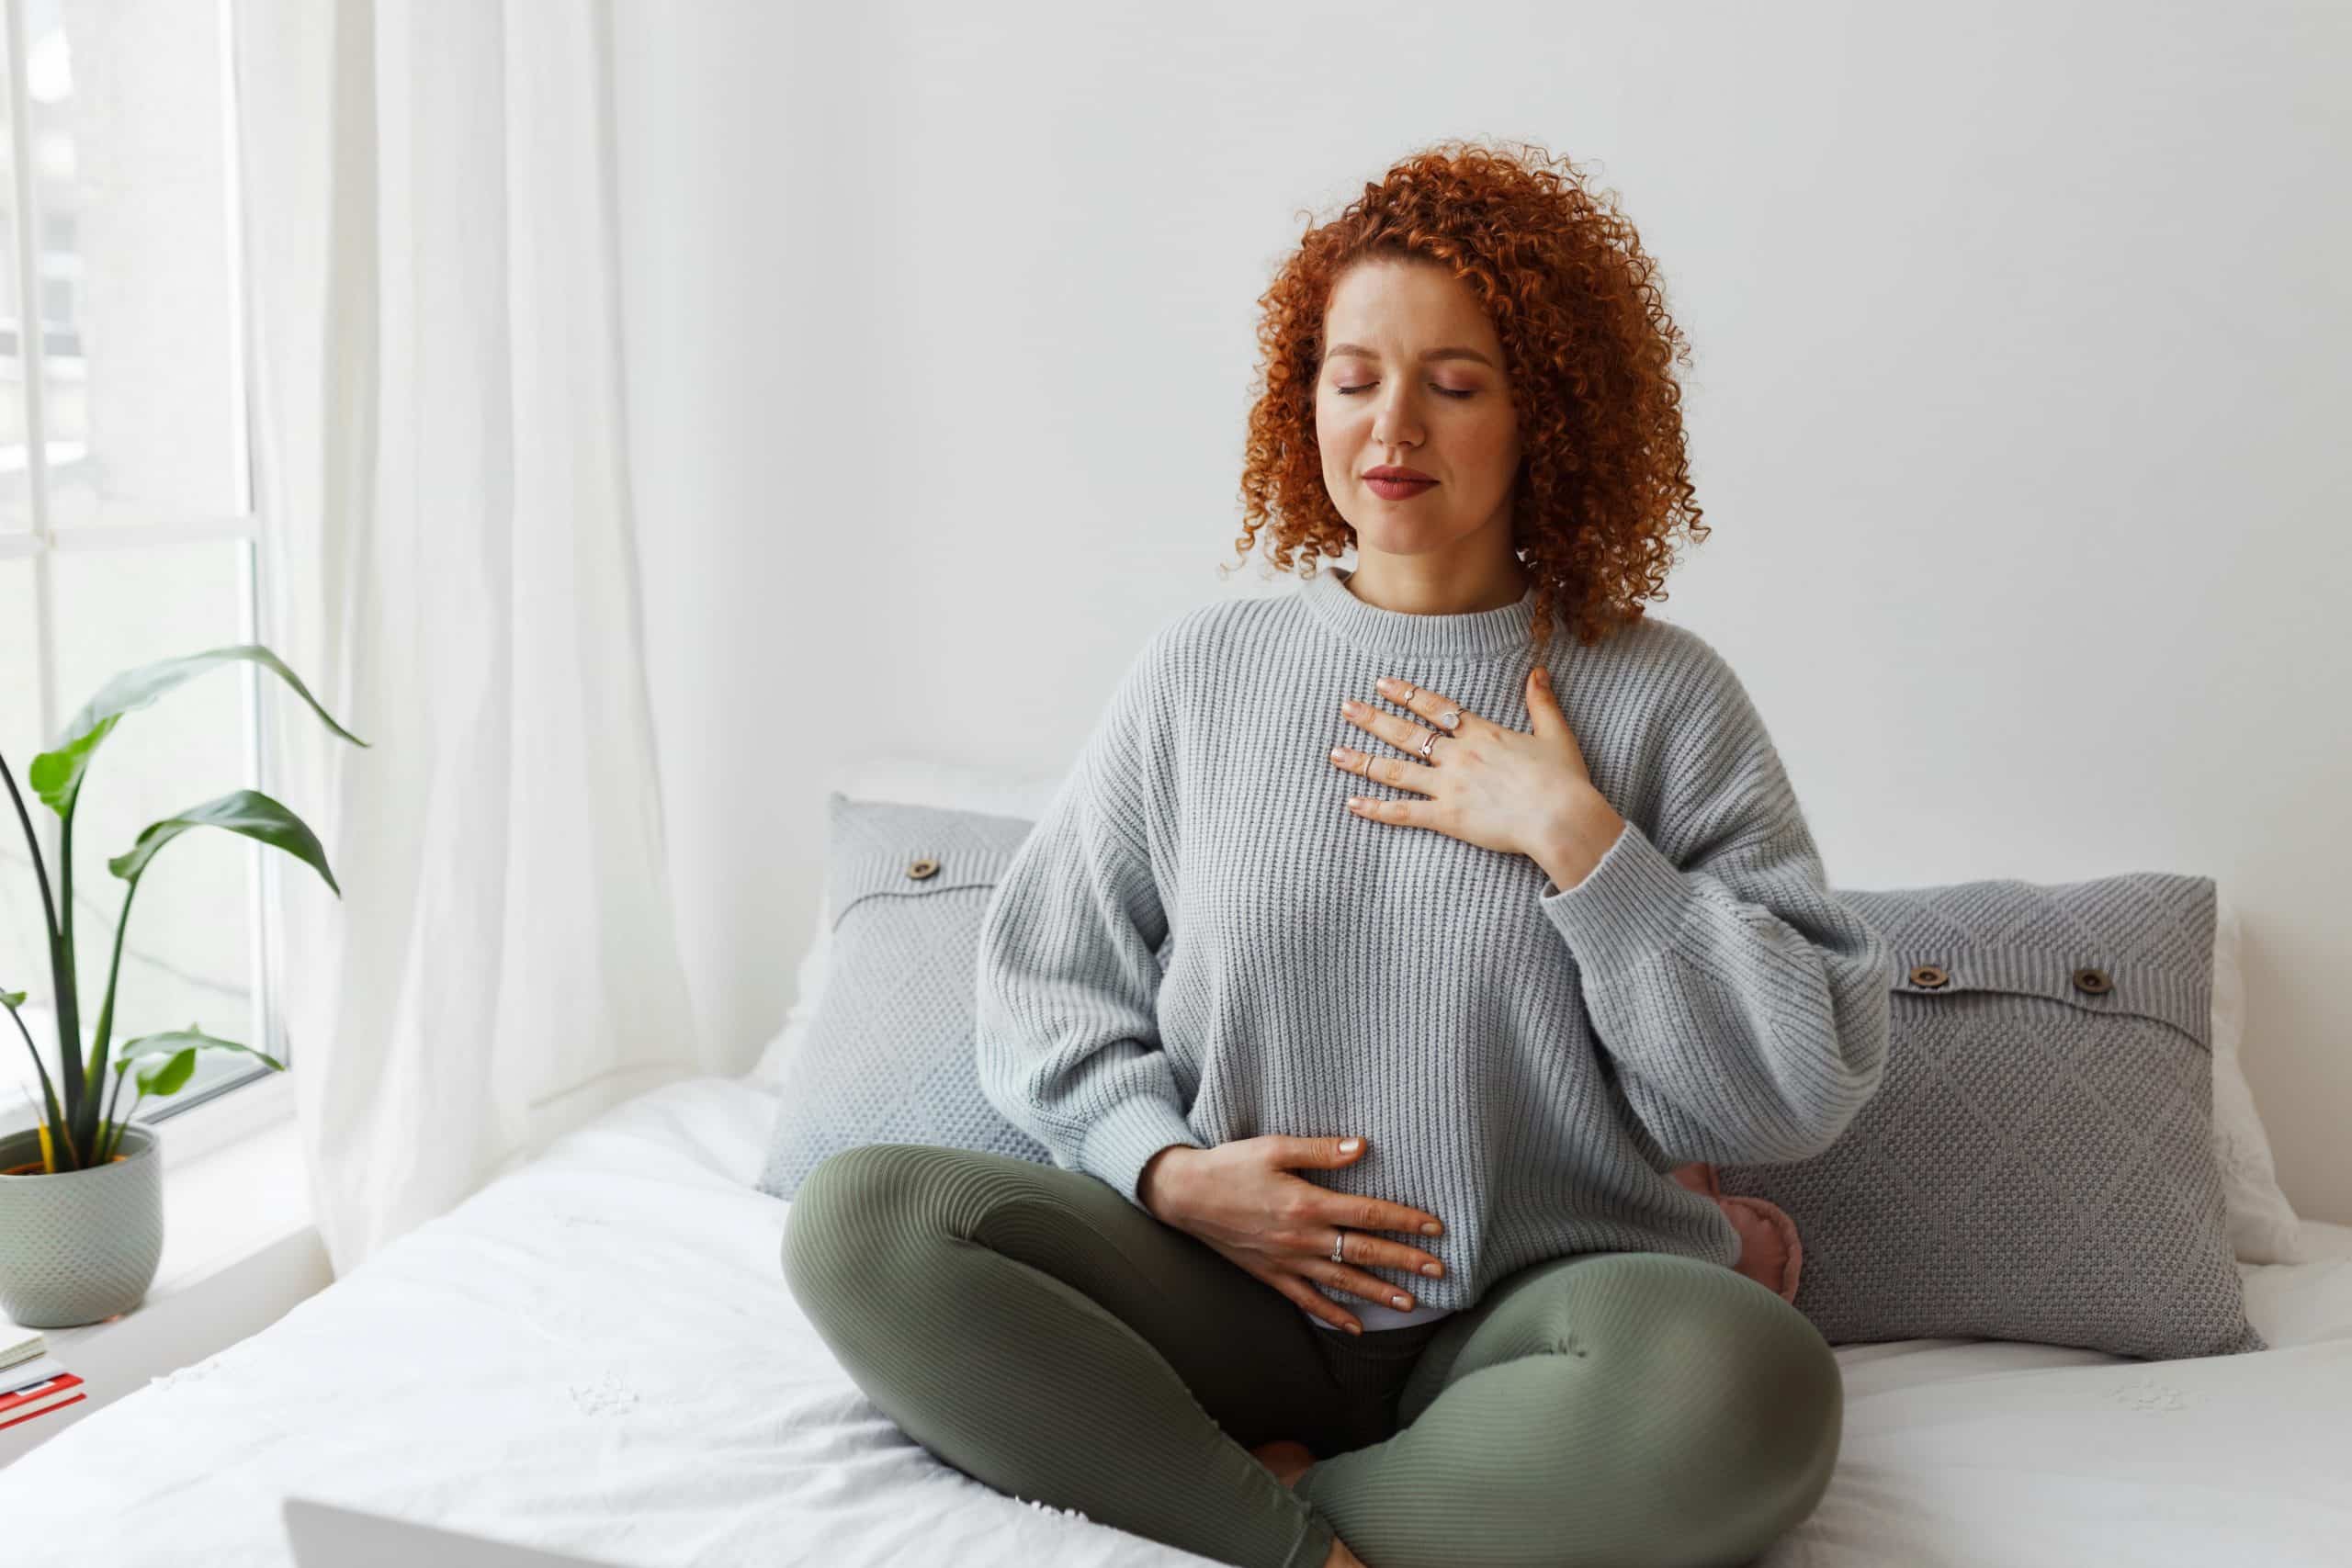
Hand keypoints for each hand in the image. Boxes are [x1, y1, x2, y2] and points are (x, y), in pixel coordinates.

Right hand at [1142, 1136, 1447, 1334]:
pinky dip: (1332, 1314)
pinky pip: (1307, 1300)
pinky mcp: (1271, 1275)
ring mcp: (1287, 1262)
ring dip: (1378, 1293)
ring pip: (1342, 1282)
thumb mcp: (1274, 1147)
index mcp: (1307, 1204)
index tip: (1435, 1229)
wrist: (1185, 1196)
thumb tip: (1362, 1147)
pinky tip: (1354, 1327)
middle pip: (1363, 1252)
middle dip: (1404, 1262)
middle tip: (1439, 1272)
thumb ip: (1320, 1150)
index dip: (1405, 1221)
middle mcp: (1302, 1239)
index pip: (1368, 1215)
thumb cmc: (1231, 1165)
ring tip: (1410, 1305)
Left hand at [1329, 665, 1605, 861]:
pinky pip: (1404, 812)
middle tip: (1345, 707)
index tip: (1381, 683)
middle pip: (1407, 734)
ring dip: (1363, 761)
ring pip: (1396, 770)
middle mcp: (1459, 755)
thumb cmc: (1563, 780)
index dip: (1406, 694)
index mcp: (1481, 733)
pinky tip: (1352, 803)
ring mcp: (1449, 786)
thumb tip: (1539, 671)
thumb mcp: (1556, 734)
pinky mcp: (1448, 817)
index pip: (1434, 708)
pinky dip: (1376, 809)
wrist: (1561, 818)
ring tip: (1335, 753)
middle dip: (1373, 719)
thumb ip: (1542, 702)